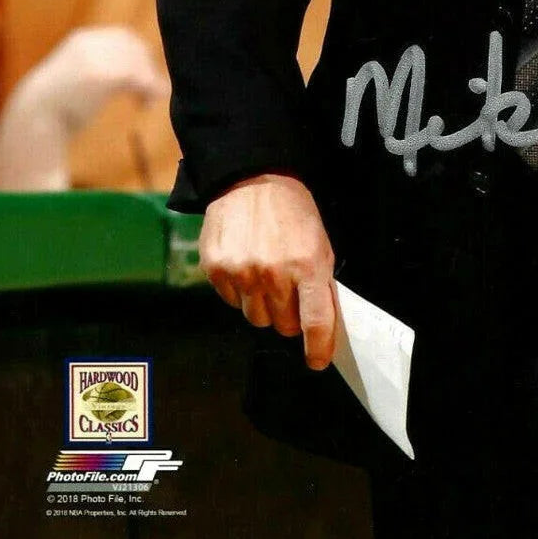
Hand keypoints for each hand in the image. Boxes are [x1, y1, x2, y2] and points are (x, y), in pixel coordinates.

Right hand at [0, 26, 168, 189]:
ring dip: (151, 82)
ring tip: (148, 102)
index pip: (122, 36)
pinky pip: (139, 77)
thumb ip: (97, 64)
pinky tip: (147, 104)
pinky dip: (150, 89)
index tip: (144, 73)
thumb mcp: (73, 74)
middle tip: (151, 90)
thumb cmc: (55, 103)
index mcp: (82, 40)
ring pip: (138, 63)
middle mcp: (90, 44)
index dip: (139, 54)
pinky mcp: (104, 76)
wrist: (33, 120)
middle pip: (134, 47)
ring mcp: (96, 58)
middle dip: (147, 67)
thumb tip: (132, 73)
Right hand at [199, 172, 336, 369]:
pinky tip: (245, 263)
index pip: (315, 321)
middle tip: (289, 290)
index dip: (318, 347)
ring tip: (266, 273)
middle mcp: (274, 273)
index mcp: (308, 264)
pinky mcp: (216, 271)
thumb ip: (320, 282)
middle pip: (283, 325)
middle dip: (289, 315)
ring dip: (263, 304)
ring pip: (256, 318)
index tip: (317, 360)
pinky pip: (232, 302)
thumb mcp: (319, 241)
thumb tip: (321, 323)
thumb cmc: (292, 210)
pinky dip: (240, 291)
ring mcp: (242, 273)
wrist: (252, 178)